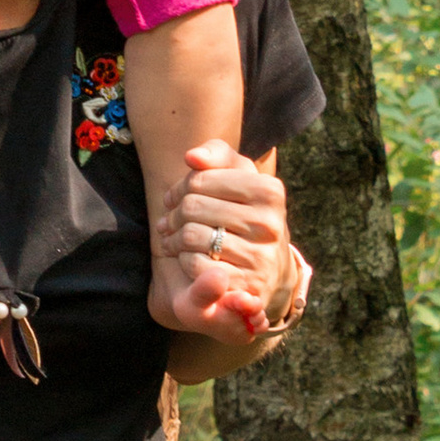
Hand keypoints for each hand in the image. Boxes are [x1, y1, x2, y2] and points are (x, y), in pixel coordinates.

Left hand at [154, 139, 296, 333]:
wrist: (270, 267)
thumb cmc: (247, 212)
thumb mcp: (241, 177)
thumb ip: (217, 155)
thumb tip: (192, 157)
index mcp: (269, 191)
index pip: (200, 179)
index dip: (179, 188)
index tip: (174, 197)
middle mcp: (270, 224)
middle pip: (192, 207)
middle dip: (173, 213)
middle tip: (169, 220)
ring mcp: (260, 257)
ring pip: (191, 236)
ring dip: (173, 238)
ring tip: (172, 238)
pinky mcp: (246, 285)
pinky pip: (195, 265)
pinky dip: (183, 260)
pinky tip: (186, 258)